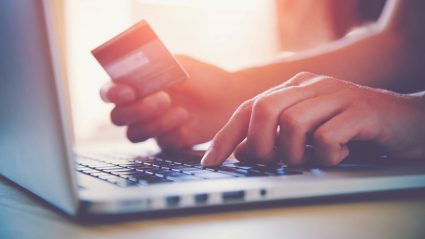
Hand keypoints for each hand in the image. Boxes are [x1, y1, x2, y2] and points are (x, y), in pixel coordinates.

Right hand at [100, 55, 243, 148]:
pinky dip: (172, 134)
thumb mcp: (180, 64)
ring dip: (155, 124)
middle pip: (118, 117)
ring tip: (182, 111)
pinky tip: (188, 123)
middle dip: (138, 110)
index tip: (128, 92)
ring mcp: (152, 126)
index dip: (112, 93)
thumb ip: (157, 66)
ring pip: (134, 134)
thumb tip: (137, 69)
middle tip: (165, 99)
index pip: (109, 92)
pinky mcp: (168, 141)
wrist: (227, 98)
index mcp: (136, 86)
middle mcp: (138, 108)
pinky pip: (159, 144)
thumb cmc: (202, 77)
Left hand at [201, 72, 424, 166]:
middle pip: (264, 109)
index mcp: (294, 88)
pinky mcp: (361, 111)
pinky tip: (339, 155)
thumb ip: (275, 137)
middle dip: (258, 144)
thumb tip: (242, 151)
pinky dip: (326, 155)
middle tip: (269, 161)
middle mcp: (312, 86)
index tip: (210, 161)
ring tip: (309, 158)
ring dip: (294, 152)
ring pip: (292, 122)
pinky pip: (327, 137)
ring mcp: (337, 95)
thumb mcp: (307, 133)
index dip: (226, 136)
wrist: (406, 121)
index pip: (249, 108)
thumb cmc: (350, 128)